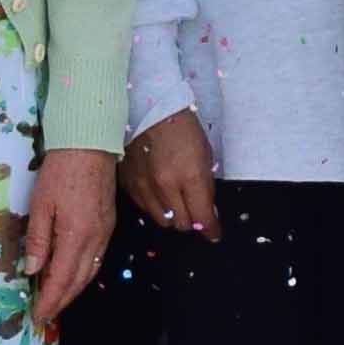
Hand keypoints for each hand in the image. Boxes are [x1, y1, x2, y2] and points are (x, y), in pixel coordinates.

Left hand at [15, 146, 119, 330]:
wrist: (90, 146)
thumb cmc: (60, 172)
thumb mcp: (40, 205)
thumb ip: (38, 240)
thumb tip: (32, 271)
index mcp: (76, 236)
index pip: (61, 280)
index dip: (49, 301)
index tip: (38, 316)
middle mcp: (95, 240)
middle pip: (78, 282)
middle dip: (61, 302)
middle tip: (45, 314)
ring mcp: (105, 233)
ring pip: (90, 272)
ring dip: (73, 290)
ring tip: (56, 300)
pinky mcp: (108, 225)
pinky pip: (97, 259)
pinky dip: (83, 274)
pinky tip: (72, 275)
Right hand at [123, 111, 221, 236]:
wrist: (150, 111)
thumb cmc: (182, 129)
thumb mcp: (205, 156)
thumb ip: (206, 187)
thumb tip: (208, 212)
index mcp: (190, 176)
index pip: (202, 218)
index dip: (211, 230)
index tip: (214, 233)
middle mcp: (165, 186)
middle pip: (181, 224)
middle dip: (192, 221)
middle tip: (195, 211)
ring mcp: (145, 187)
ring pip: (162, 221)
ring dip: (173, 215)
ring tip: (177, 201)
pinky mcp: (130, 184)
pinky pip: (145, 209)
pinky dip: (155, 206)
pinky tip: (160, 193)